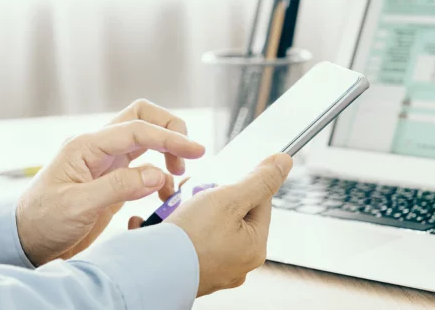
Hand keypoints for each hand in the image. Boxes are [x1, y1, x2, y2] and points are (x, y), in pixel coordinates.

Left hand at [16, 99, 205, 265]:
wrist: (25, 241)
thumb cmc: (42, 221)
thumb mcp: (77, 206)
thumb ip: (118, 187)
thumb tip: (157, 174)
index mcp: (86, 146)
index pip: (137, 129)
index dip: (170, 137)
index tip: (196, 151)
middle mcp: (98, 147)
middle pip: (142, 117)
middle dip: (170, 129)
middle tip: (188, 158)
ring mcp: (106, 161)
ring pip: (145, 137)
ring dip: (167, 150)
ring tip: (177, 176)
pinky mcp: (113, 178)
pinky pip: (144, 164)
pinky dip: (160, 174)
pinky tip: (163, 194)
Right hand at [166, 153, 292, 296]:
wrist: (150, 271)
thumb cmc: (190, 238)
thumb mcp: (229, 199)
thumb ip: (258, 180)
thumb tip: (283, 162)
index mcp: (255, 247)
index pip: (259, 201)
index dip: (238, 184)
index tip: (217, 183)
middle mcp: (239, 262)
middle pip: (232, 212)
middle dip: (210, 197)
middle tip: (192, 195)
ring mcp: (215, 268)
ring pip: (208, 224)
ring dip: (191, 210)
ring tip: (175, 210)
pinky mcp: (192, 270)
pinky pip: (190, 240)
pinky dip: (179, 229)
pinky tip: (167, 226)